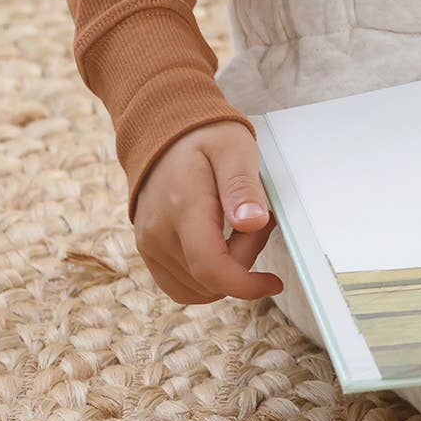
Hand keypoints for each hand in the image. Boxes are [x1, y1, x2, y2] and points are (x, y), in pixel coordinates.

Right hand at [130, 118, 282, 303]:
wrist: (163, 132)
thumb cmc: (205, 138)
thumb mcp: (235, 150)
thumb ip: (243, 188)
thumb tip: (252, 224)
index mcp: (183, 208)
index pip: (211, 268)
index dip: (245, 286)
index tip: (273, 282)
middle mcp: (158, 232)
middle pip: (208, 280)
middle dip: (242, 265)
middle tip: (255, 224)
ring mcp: (149, 244)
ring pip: (195, 288)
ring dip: (224, 273)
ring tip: (236, 233)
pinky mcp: (148, 250)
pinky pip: (179, 285)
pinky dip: (205, 278)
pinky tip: (220, 247)